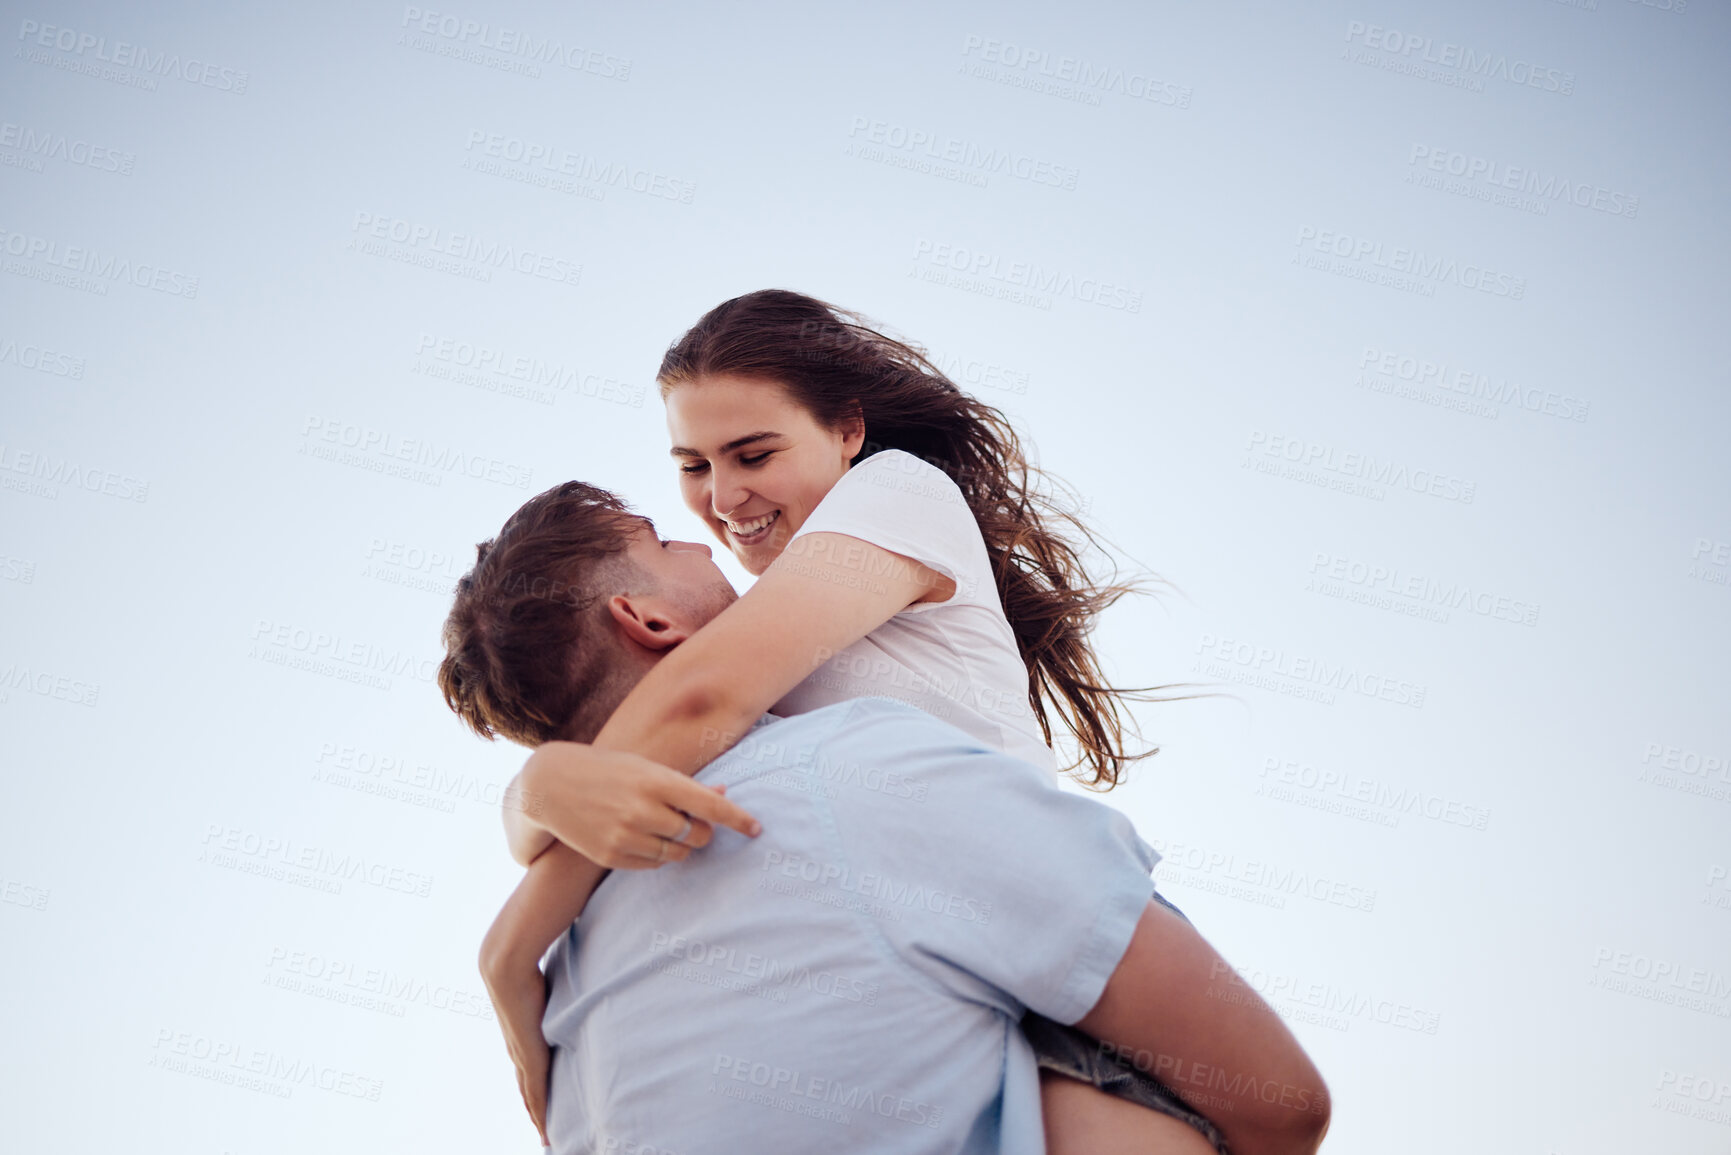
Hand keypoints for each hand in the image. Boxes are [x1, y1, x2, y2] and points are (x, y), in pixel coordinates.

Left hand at [483, 951, 553, 1145]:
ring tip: (544, 1132)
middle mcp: (518, 1050)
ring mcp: (522, 1056)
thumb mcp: (541, 980)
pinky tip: (545, 1129)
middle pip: (526, 1088)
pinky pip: (537, 1095)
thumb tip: (559, 969)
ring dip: (537, 1115)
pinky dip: (540, 1114)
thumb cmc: (525, 966)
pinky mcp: (530, 1060)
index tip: (537, 1099)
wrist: (507, 968)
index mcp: (520, 1035)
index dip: (532, 1085)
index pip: (527, 1068)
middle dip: (534, 1108)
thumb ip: (549, 983)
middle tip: (542, 1127)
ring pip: (530, 1096)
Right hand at [521, 742, 761, 869]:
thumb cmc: (608, 770)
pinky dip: (658, 855)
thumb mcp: (645, 768)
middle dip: (703, 832)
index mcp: (656, 780)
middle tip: (694, 823)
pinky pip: (653, 864)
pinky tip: (643, 837)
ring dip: (681, 844)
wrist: (550, 785)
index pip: (710, 804)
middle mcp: (643, 809)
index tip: (757, 829)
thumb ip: (684, 785)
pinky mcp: (611, 855)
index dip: (738, 819)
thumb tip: (724, 793)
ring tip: (663, 827)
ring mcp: (625, 834)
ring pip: (678, 853)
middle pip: (697, 834)